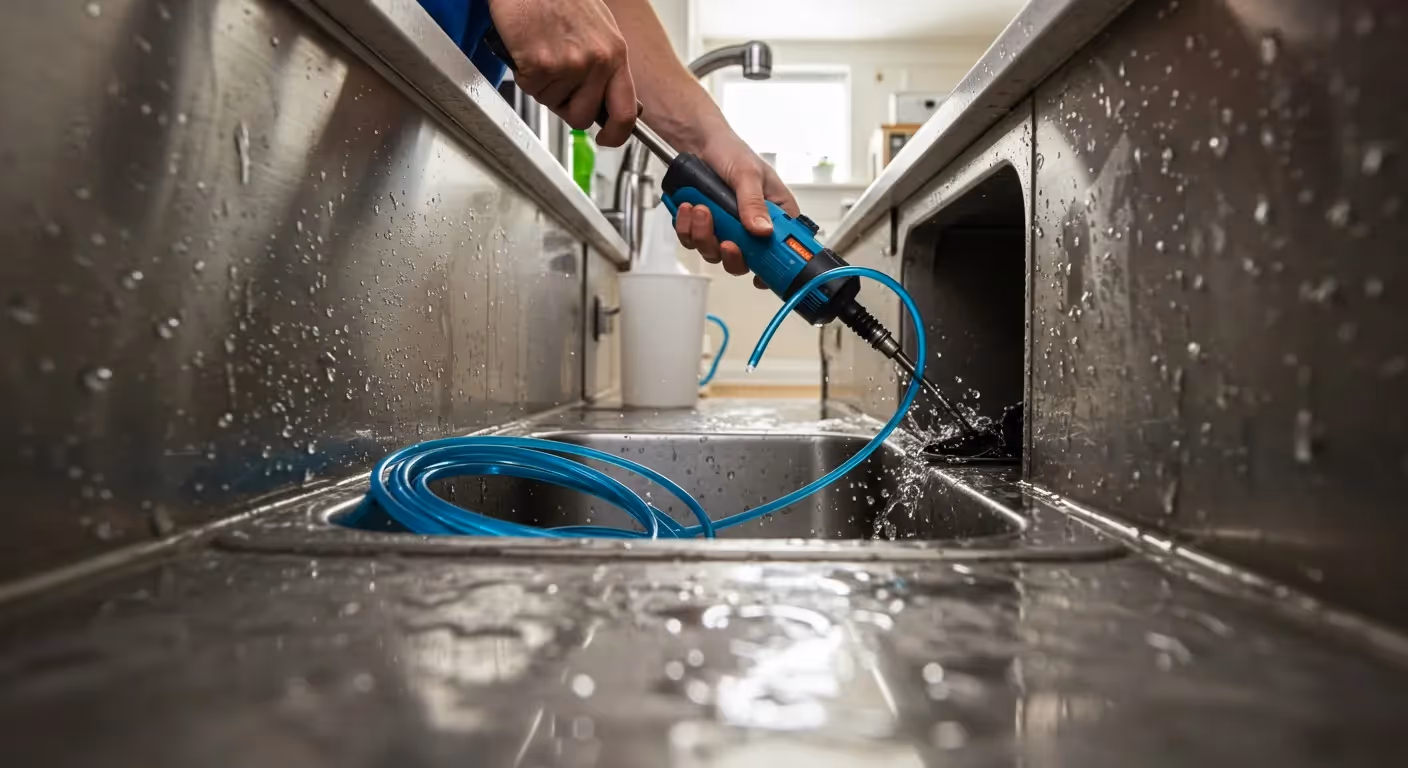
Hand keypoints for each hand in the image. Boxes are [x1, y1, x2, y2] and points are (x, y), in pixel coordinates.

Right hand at [487, 0, 636, 145]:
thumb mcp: (598, 29)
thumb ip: (604, 65)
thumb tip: (604, 97)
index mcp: (615, 53)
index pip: (626, 111)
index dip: (616, 134)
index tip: (607, 139)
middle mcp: (597, 60)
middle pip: (583, 117)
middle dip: (566, 107)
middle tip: (556, 83)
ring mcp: (570, 64)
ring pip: (553, 103)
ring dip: (542, 85)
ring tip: (541, 52)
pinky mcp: (541, 64)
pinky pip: (531, 89)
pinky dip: (524, 74)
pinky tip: (528, 49)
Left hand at [673, 135, 799, 288]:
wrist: (696, 142)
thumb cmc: (730, 151)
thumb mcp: (748, 173)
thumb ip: (754, 203)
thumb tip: (762, 231)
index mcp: (776, 213)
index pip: (784, 250)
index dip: (774, 267)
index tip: (762, 273)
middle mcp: (753, 226)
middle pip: (747, 262)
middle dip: (732, 254)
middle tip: (726, 241)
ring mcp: (727, 230)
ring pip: (716, 253)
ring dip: (705, 235)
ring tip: (701, 209)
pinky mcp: (704, 228)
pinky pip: (693, 241)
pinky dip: (687, 228)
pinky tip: (688, 208)